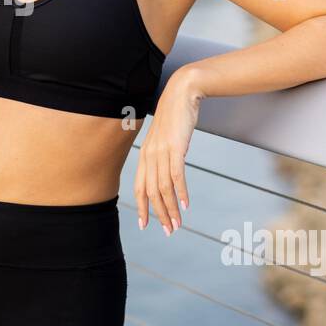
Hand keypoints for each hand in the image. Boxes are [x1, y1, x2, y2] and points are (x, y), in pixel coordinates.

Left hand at [134, 65, 206, 235]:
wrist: (182, 93)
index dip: (142, 207)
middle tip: (168, 231)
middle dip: (158, 214)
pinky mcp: (175, 148)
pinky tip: (185, 205)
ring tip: (177, 225)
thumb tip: (167, 170)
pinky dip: (180, 193)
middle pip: (151, 192)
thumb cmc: (175, 116)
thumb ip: (162, 154)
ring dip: (171, 209)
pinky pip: (176, 175)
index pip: (140, 187)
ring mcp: (161, 152)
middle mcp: (150, 155)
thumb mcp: (165, 138)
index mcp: (145, 154)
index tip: (145, 225)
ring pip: (163, 188)